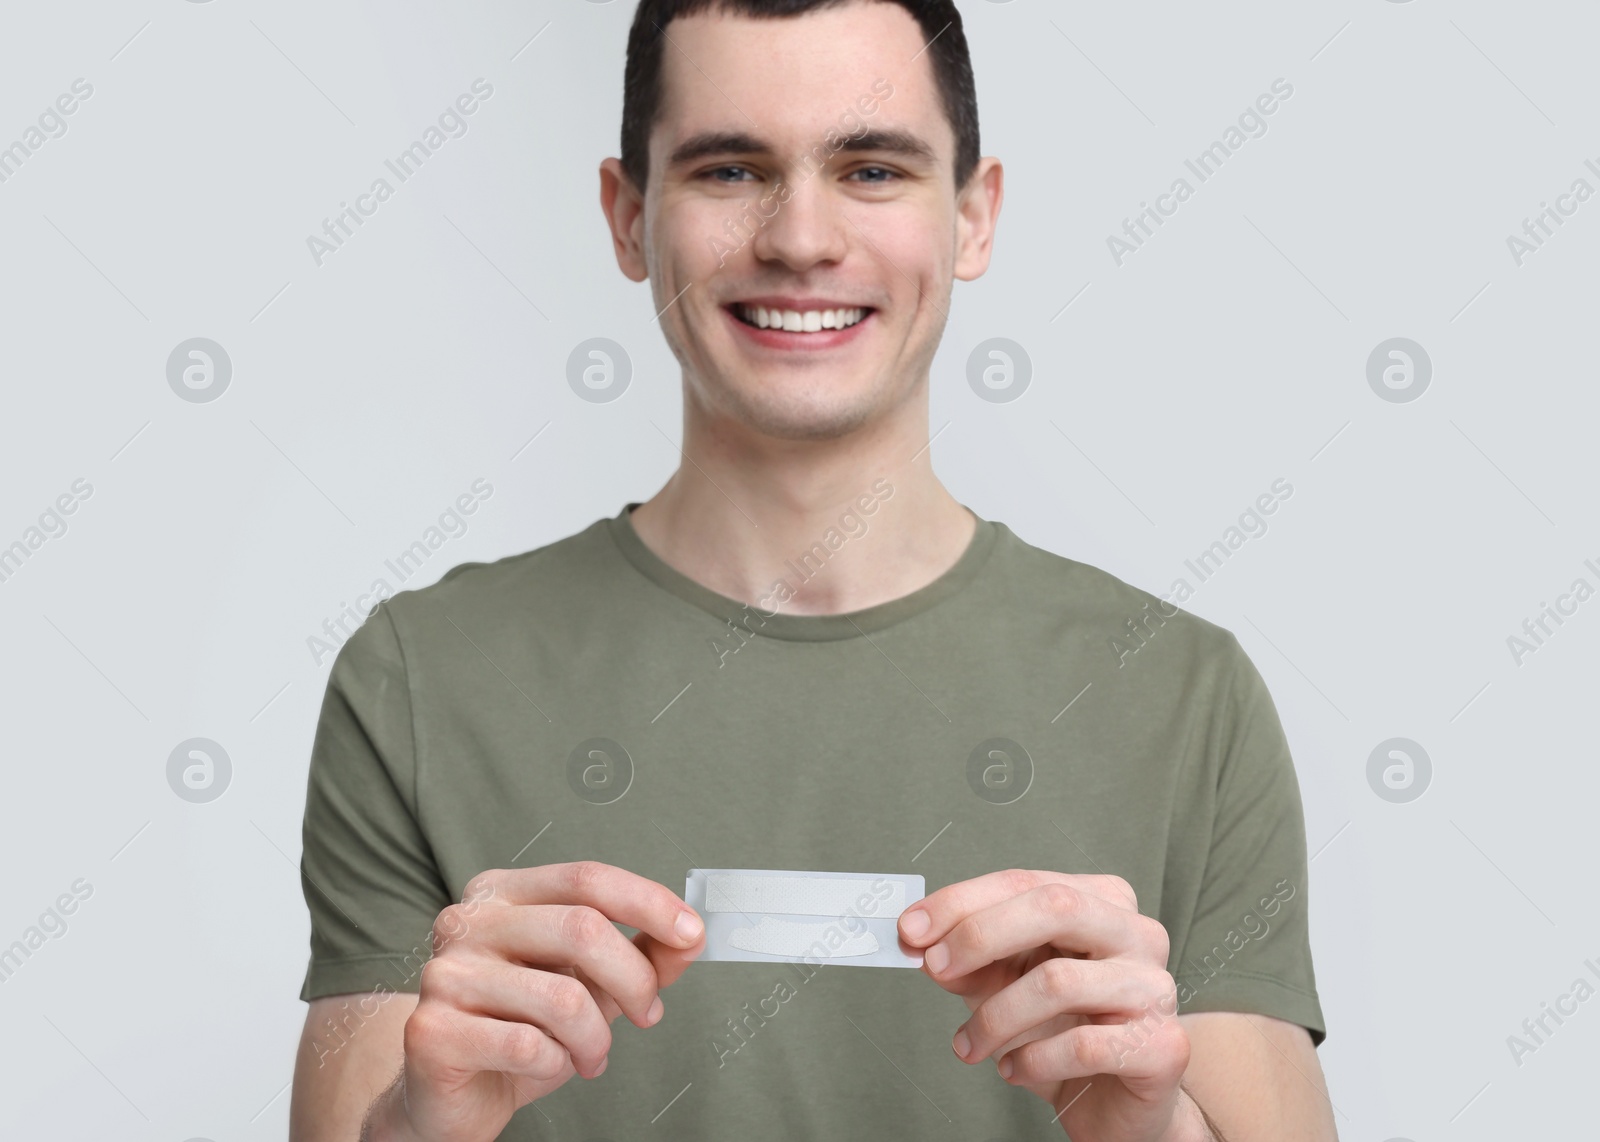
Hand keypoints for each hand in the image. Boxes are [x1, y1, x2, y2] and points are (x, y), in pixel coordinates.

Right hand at [389, 862, 705, 1141]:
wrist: (451, 1095)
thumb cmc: (521, 1030)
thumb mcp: (590, 984)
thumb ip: (639, 954)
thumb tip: (691, 936)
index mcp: (503, 894)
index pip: (587, 879)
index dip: (649, 903)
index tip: (693, 933)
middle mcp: (467, 921)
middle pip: (583, 928)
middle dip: (635, 980)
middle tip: (649, 1014)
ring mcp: (444, 974)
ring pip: (563, 997)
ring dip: (596, 1038)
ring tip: (589, 1054)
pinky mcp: (431, 1031)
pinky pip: (528, 1046)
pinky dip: (556, 1064)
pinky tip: (546, 1066)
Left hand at [897, 870, 1191, 1141]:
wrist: (1118, 1105)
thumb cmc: (1065, 1032)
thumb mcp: (1006, 986)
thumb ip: (970, 961)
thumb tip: (921, 942)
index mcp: (1102, 902)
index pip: (1025, 882)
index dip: (962, 901)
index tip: (911, 928)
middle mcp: (1137, 934)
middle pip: (1054, 907)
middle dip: (980, 935)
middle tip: (934, 968)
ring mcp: (1155, 988)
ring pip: (1059, 980)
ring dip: (996, 1016)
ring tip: (970, 1044)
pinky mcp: (1162, 1047)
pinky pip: (1083, 1045)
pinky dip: (1033, 1059)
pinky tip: (1014, 1069)